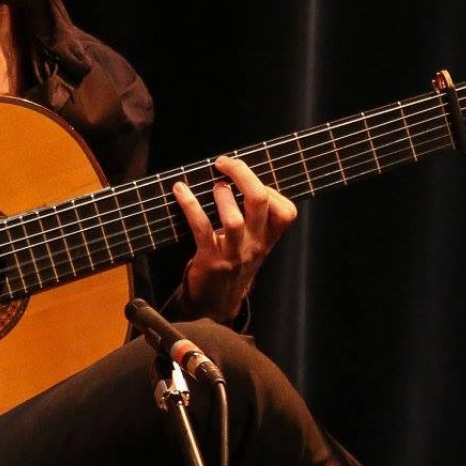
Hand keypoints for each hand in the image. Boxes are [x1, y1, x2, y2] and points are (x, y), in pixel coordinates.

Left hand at [173, 155, 296, 322]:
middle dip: (242, 174)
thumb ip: (254, 217)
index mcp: (269, 239)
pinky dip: (189, 205)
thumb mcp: (253, 242)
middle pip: (259, 201)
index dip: (269, 187)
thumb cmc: (232, 261)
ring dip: (220, 195)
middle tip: (225, 163)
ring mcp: (234, 254)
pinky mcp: (210, 259)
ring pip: (233, 219)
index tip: (247, 178)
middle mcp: (255, 245)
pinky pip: (201, 227)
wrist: (216, 302)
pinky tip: (180, 190)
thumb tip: (238, 175)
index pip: (286, 210)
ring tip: (213, 186)